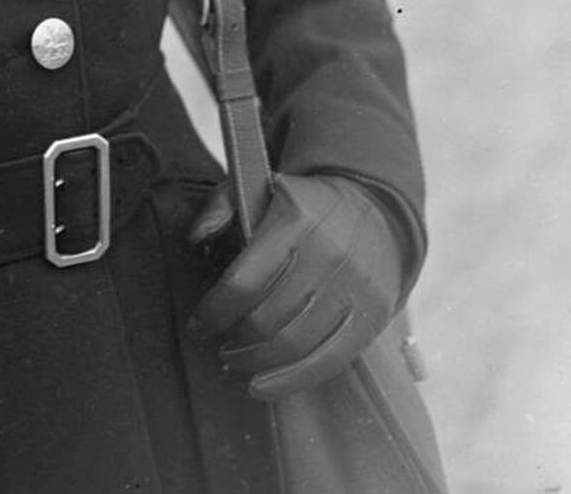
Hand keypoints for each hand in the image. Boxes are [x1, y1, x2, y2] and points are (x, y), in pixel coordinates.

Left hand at [188, 173, 404, 399]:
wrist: (375, 208)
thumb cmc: (306, 205)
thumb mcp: (261, 186)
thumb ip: (222, 206)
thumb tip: (194, 238)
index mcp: (294, 220)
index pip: (244, 280)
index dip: (214, 311)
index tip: (197, 327)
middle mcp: (327, 254)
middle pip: (267, 318)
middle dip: (235, 341)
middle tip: (220, 346)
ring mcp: (354, 288)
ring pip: (295, 344)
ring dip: (257, 362)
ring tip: (238, 361)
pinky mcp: (373, 316)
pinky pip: (330, 360)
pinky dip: (292, 380)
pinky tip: (265, 385)